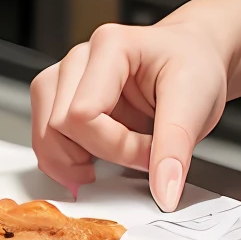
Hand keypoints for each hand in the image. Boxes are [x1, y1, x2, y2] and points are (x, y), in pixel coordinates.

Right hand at [30, 19, 232, 207]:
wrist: (195, 56)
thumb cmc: (193, 67)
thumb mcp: (196, 103)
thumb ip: (175, 149)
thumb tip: (163, 193)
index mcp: (110, 46)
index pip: (83, 114)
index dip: (117, 147)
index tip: (151, 152)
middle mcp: (80, 58)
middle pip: (58, 125)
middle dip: (102, 154)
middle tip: (140, 154)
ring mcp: (66, 77)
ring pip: (45, 133)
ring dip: (75, 160)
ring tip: (116, 158)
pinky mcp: (62, 98)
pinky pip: (46, 137)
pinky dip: (67, 159)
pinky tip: (96, 159)